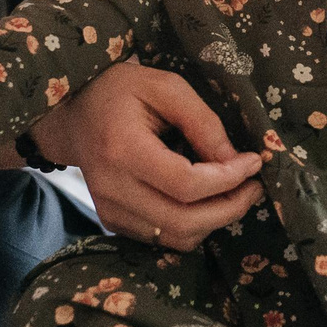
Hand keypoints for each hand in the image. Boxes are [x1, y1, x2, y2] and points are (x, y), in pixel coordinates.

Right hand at [33, 59, 262, 249]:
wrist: (73, 112)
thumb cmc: (122, 91)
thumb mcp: (166, 88)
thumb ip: (203, 123)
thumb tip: (236, 162)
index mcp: (122, 149)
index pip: (185, 184)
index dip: (228, 179)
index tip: (254, 162)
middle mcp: (112, 188)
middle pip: (184, 221)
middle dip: (230, 208)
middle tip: (253, 186)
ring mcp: (109, 210)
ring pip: (177, 237)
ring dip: (214, 221)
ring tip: (233, 192)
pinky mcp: (112, 221)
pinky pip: (163, 238)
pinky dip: (192, 225)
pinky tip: (204, 200)